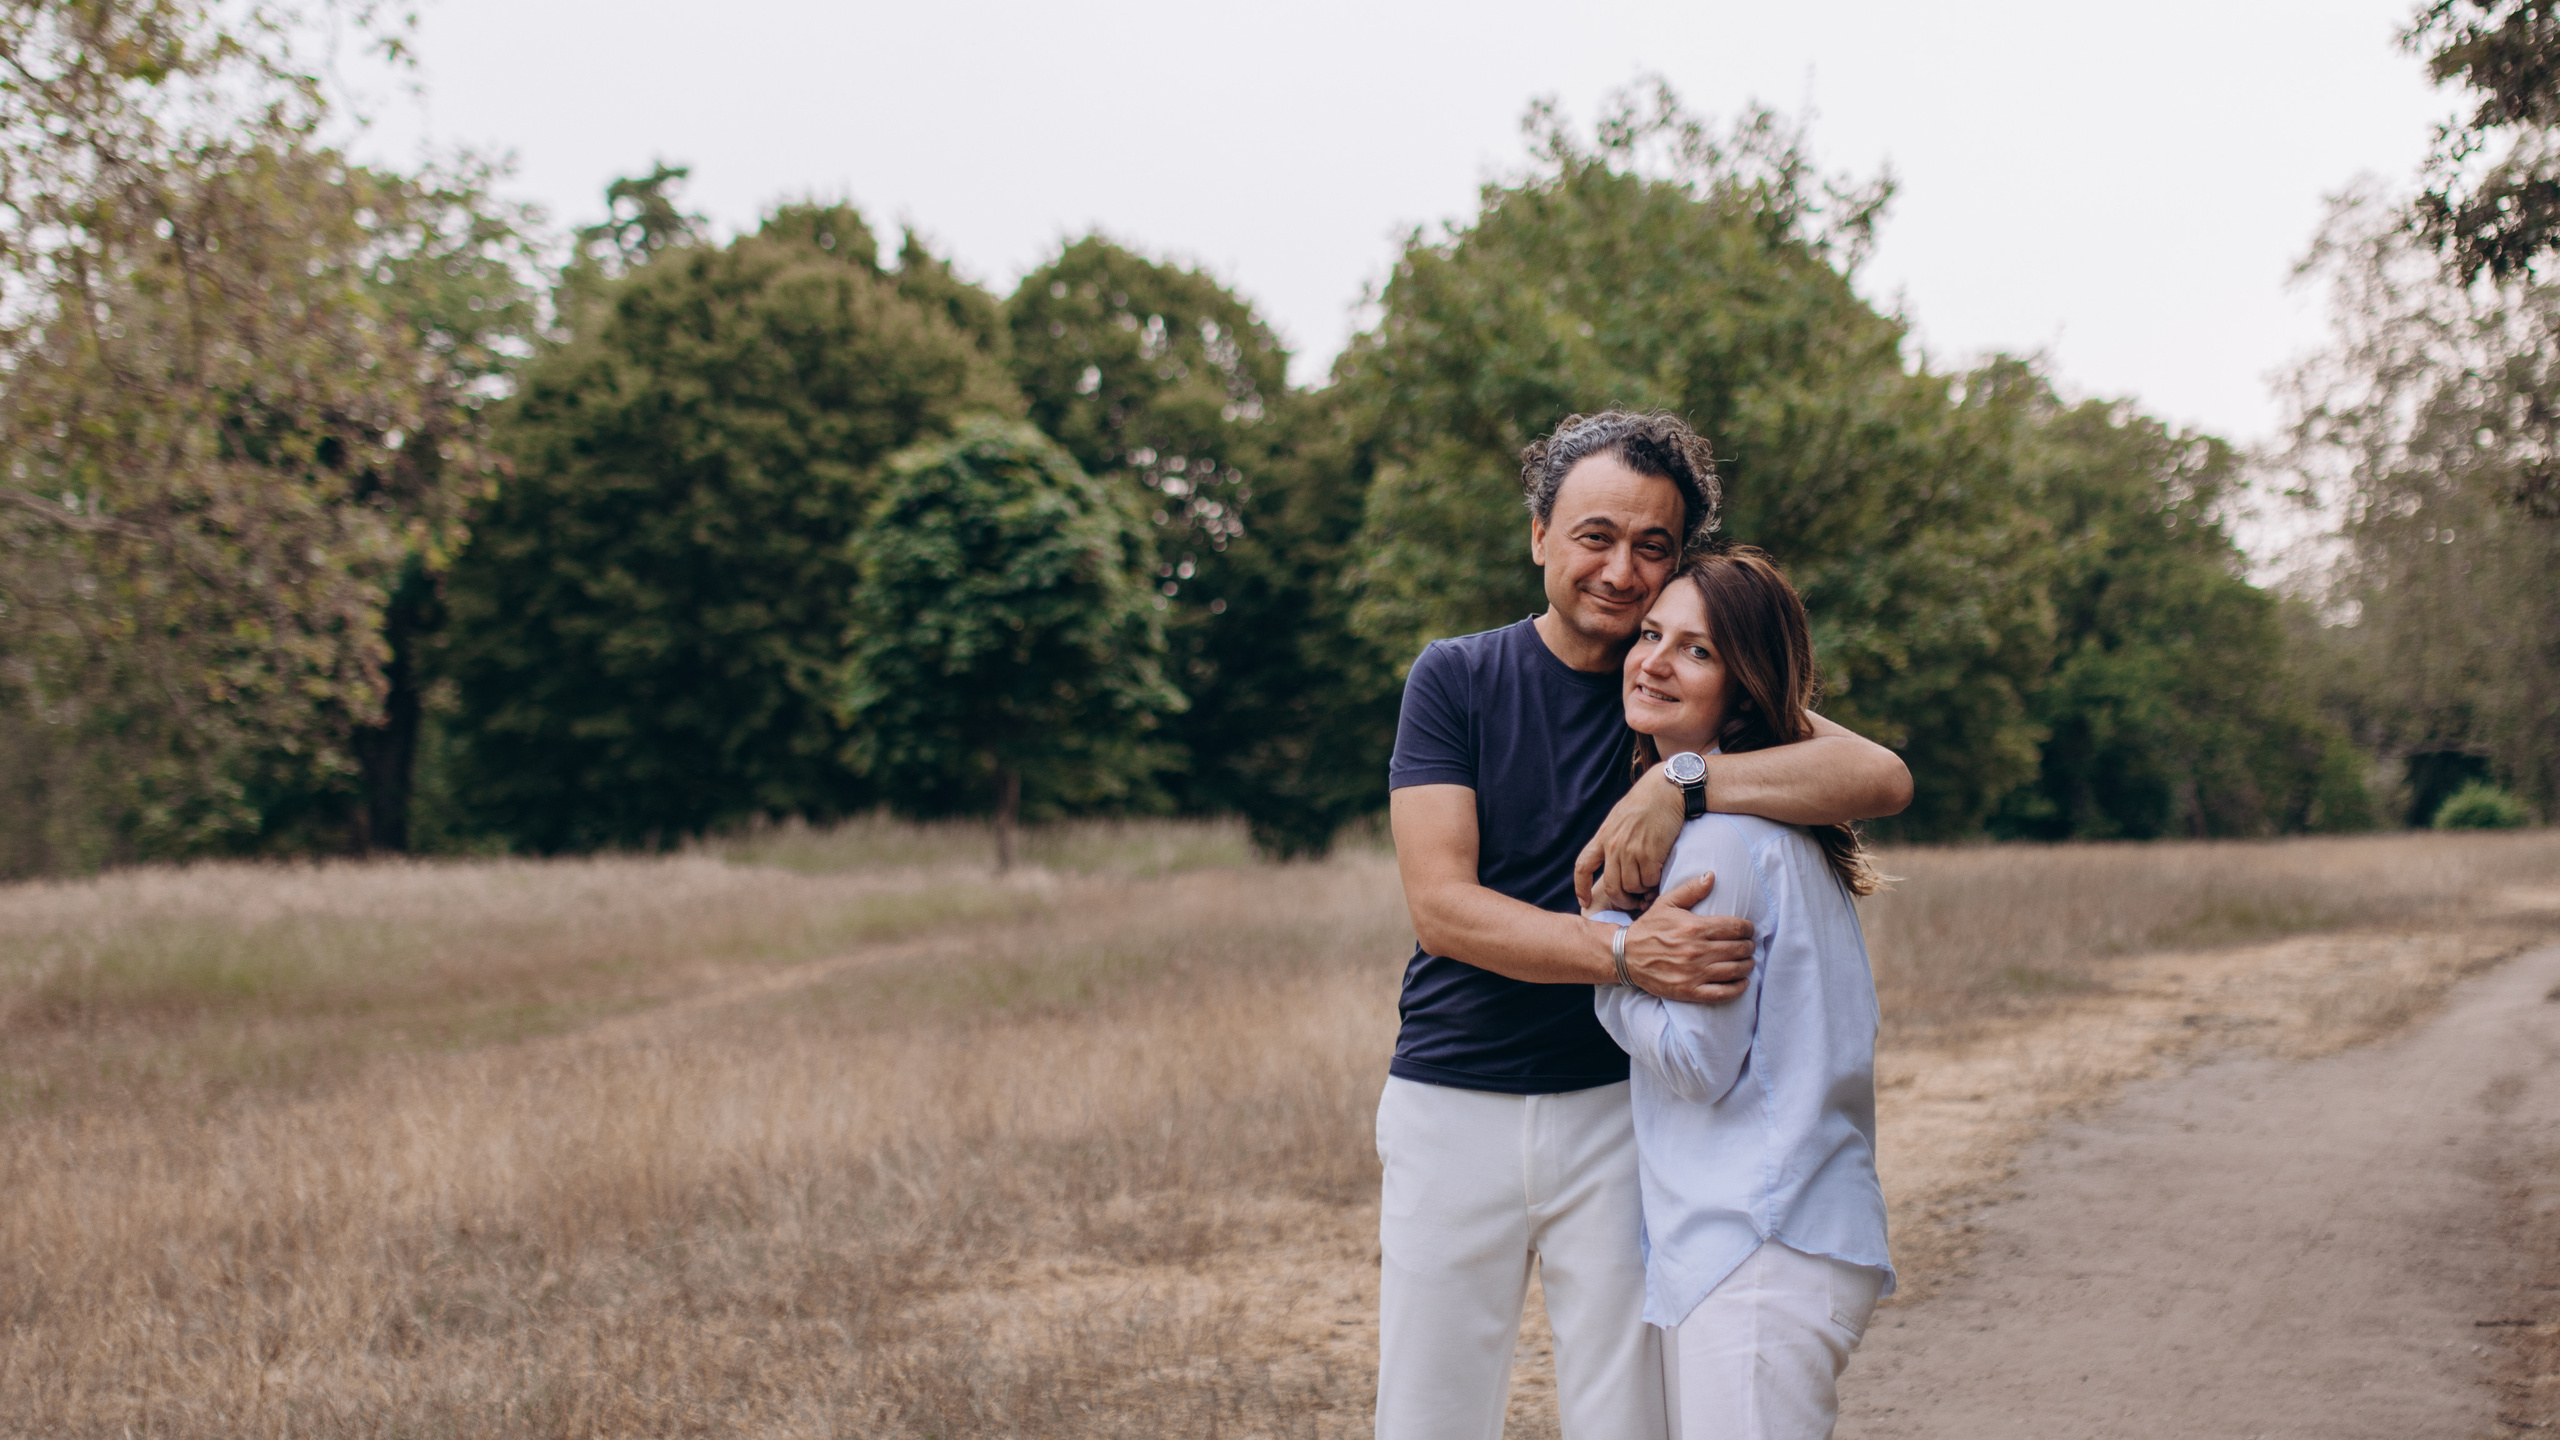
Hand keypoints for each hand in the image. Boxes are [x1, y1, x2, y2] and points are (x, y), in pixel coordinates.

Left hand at [1575, 762, 1684, 911]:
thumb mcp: (1619, 817)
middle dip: (1622, 900)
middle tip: (1632, 902)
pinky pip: (1649, 881)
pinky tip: (1659, 874)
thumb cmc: (1646, 801)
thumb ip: (1612, 838)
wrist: (1666, 789)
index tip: (1584, 902)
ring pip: (1632, 887)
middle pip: (1611, 887)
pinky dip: (1654, 883)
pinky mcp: (1650, 854)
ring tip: (1649, 883)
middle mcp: (1613, 846)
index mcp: (1603, 836)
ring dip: (1641, 891)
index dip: (1580, 888)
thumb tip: (1612, 859)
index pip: (1583, 866)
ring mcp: (1631, 850)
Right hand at [1621, 872, 1753, 1003]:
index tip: (1748, 929)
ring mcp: (1694, 973)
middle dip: (1749, 946)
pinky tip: (1743, 982)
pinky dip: (1738, 988)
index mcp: (1695, 927)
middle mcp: (1697, 951)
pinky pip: (1723, 993)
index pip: (1735, 927)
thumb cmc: (1648, 928)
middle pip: (1739, 949)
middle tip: (1749, 945)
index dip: (1748, 928)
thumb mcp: (1666, 903)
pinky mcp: (1689, 991)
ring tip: (1747, 962)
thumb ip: (1691, 889)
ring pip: (1735, 970)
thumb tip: (1712, 875)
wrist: (1624, 956)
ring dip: (1747, 965)